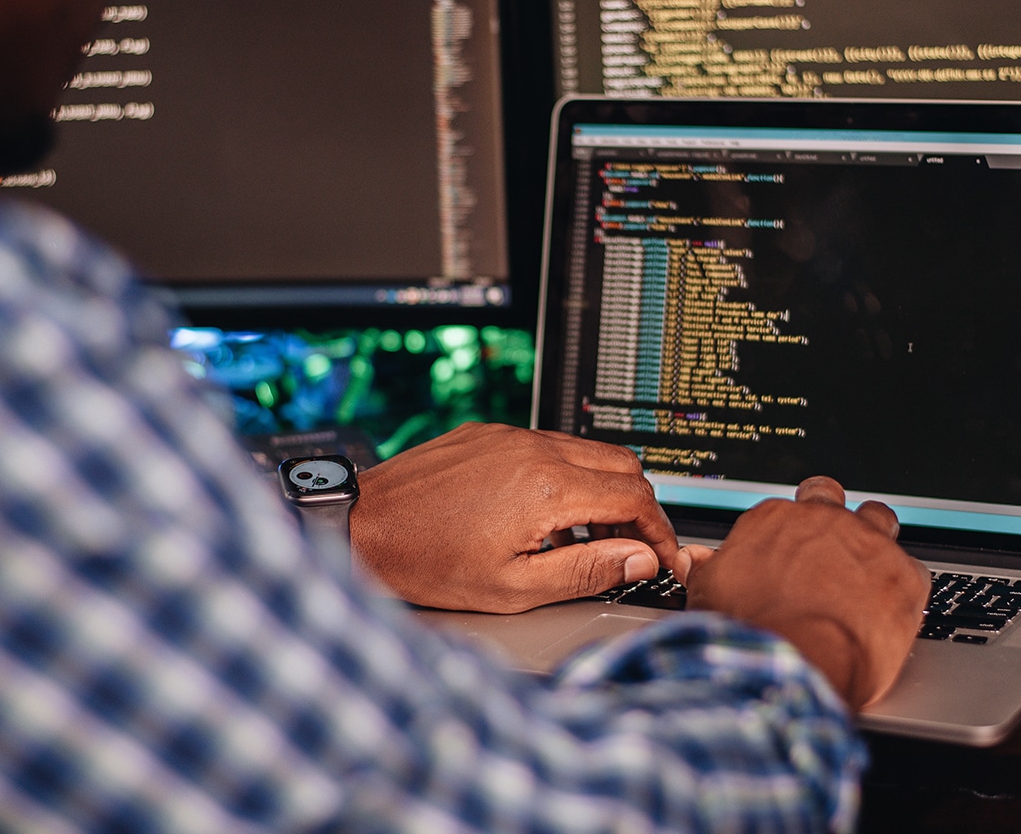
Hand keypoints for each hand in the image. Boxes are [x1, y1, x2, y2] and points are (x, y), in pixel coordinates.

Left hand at [351, 423, 678, 612]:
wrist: (359, 525)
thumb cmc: (424, 561)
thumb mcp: (514, 587)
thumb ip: (588, 571)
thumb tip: (640, 560)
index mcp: (547, 486)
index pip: (635, 498)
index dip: (660, 532)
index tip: (661, 559)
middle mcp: (533, 449)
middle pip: (622, 465)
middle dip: (638, 509)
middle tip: (629, 550)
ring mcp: (509, 436)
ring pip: (586, 451)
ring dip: (602, 492)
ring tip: (585, 540)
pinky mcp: (487, 433)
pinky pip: (548, 445)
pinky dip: (566, 476)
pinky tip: (545, 516)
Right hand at [672, 476, 928, 708]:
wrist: (794, 663)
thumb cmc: (748, 633)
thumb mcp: (709, 595)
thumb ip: (706, 570)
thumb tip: (694, 561)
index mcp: (772, 520)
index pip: (782, 510)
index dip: (784, 534)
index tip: (784, 554)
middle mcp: (821, 521)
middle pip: (830, 497)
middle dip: (830, 516)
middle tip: (827, 546)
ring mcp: (866, 544)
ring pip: (879, 518)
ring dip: (874, 539)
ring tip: (868, 569)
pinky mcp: (904, 575)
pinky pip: (914, 569)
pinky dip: (904, 587)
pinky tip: (893, 609)